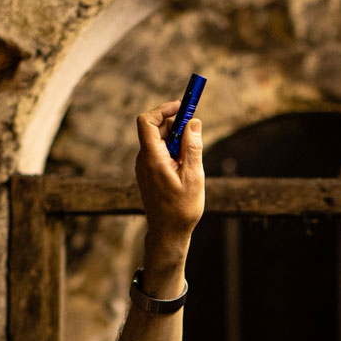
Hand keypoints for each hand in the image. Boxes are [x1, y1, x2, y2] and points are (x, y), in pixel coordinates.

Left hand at [134, 100, 204, 243]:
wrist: (168, 233)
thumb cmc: (181, 208)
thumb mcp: (194, 176)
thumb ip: (193, 147)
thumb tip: (194, 122)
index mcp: (152, 158)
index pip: (147, 121)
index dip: (163, 109)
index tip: (182, 107)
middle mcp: (144, 160)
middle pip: (155, 129)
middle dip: (176, 124)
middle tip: (196, 130)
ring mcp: (144, 167)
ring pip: (159, 141)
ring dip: (177, 140)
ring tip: (192, 159)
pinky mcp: (148, 173)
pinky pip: (159, 153)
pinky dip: (173, 151)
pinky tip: (185, 167)